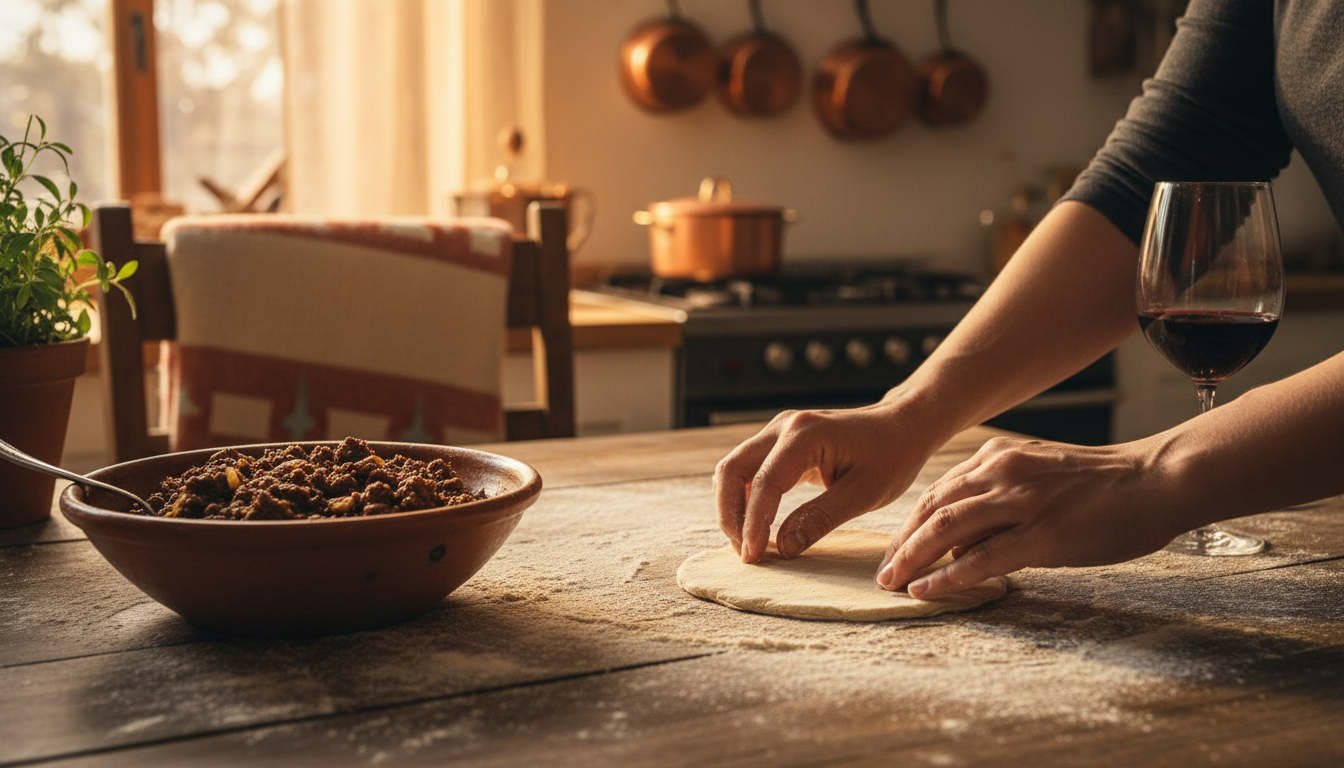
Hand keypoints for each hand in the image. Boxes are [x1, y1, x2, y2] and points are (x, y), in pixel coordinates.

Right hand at [714, 398, 943, 563]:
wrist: (902, 426)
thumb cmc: (891, 456)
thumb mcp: (864, 493)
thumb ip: (820, 518)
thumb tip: (783, 548)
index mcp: (804, 434)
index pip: (765, 483)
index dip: (754, 523)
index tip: (753, 557)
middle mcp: (783, 426)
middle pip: (732, 470)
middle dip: (730, 515)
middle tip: (745, 553)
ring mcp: (778, 431)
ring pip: (734, 469)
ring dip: (733, 507)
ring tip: (748, 543)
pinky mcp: (780, 442)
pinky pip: (749, 470)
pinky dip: (746, 499)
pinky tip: (757, 526)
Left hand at [875, 436, 1187, 597]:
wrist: (1157, 480)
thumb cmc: (1104, 485)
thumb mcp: (1040, 474)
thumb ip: (1000, 496)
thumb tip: (964, 537)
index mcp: (1000, 458)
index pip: (939, 492)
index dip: (911, 523)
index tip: (895, 548)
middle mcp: (1002, 473)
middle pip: (933, 509)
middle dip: (901, 543)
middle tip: (883, 572)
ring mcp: (1022, 502)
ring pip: (947, 530)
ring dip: (913, 559)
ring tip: (893, 583)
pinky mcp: (1043, 533)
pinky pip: (982, 558)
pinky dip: (947, 576)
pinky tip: (927, 590)